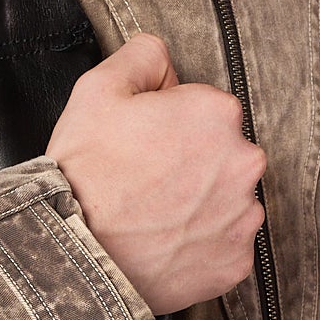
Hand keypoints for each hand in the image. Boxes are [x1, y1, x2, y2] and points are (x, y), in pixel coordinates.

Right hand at [47, 32, 264, 314]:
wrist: (76, 256)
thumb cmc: (85, 174)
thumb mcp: (97, 89)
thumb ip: (142, 56)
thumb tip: (162, 56)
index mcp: (216, 113)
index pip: (205, 109)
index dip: (169, 123)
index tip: (143, 144)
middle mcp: (243, 162)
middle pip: (222, 154)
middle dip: (191, 163)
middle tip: (146, 182)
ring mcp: (243, 217)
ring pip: (226, 201)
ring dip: (199, 205)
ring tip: (154, 215)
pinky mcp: (236, 263)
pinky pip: (225, 247)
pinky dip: (201, 246)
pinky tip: (166, 243)